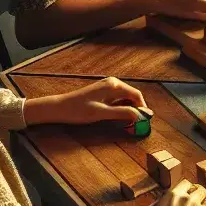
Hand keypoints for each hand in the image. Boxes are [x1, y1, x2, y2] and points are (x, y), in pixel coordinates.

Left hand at [28, 77, 147, 126]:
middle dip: (137, 108)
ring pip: (126, 97)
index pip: (136, 95)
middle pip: (132, 95)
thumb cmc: (78, 110)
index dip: (143, 108)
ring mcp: (108, 86)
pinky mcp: (103, 91)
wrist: (60, 108)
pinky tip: (120, 115)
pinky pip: (118, 98)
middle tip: (139, 123)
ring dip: (130, 108)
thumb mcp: (101, 113)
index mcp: (113, 85)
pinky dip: (122, 106)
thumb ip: (122, 113)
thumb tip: (140, 115)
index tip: (146, 120)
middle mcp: (112, 83)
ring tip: (130, 121)